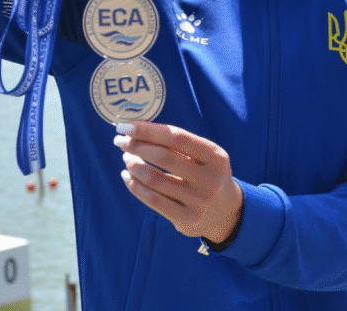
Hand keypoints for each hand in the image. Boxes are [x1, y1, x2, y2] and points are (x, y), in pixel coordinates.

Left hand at [115, 121, 243, 244]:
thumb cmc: (206, 174)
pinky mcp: (186, 220)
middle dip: (137, 147)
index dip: (149, 131)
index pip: (177, 138)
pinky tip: (128, 176)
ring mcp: (198, 202)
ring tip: (126, 158)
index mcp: (216, 157)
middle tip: (120, 141)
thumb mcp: (204, 157)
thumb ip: (177, 144)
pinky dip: (135, 186)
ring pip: (155, 180)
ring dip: (134, 166)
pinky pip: (153, 200)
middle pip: (164, 158)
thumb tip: (136, 129)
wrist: (226, 213)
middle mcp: (210, 179)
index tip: (126, 126)